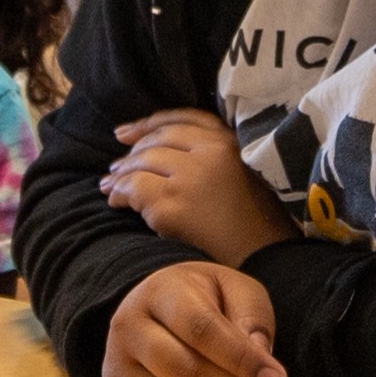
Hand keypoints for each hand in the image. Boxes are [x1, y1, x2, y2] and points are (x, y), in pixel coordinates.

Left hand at [100, 108, 288, 264]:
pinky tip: (116, 202)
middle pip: (158, 140)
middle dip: (131, 151)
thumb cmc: (257, 222)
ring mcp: (190, 177)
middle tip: (114, 166)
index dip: (149, 124)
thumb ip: (212, 156)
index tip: (128, 132)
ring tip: (110, 186)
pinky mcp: (174, 204)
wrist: (266, 257)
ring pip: (142, 163)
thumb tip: (161, 150)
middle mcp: (209, 152)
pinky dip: (121, 194)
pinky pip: (135, 190)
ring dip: (121, 175)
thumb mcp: (243, 172)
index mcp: (229, 141)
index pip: (182, 119)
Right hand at [101, 260, 286, 376]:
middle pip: (183, 371)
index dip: (241, 358)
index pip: (201, 330)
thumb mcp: (237, 290)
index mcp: (161, 290)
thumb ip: (253, 319)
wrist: (159, 303)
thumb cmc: (205, 298)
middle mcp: (128, 325)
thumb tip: (260, 361)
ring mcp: (115, 362)